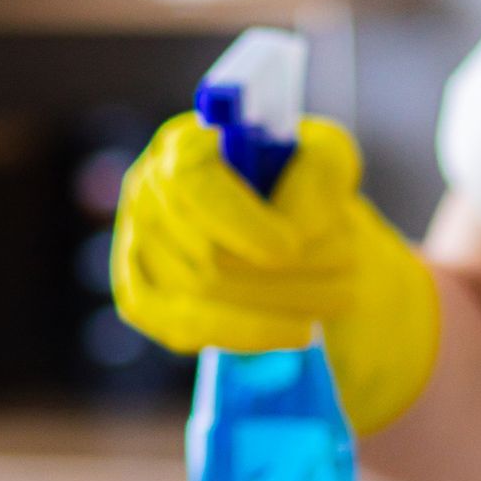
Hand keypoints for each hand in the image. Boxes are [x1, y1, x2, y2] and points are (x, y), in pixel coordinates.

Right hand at [111, 112, 439, 434]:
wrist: (290, 228)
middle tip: (345, 274)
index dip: (240, 223)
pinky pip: (184, 329)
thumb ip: (321, 170)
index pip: (192, 185)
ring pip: (202, 294)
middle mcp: (147, 192)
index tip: (291, 248)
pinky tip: (297, 330)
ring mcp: (136, 246)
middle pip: (205, 253)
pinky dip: (248, 334)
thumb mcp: (325, 158)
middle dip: (286, 273)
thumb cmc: (301, 184)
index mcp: (184, 146)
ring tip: (338, 299)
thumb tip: (297, 224)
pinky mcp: (141, 298)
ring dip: (280, 304)